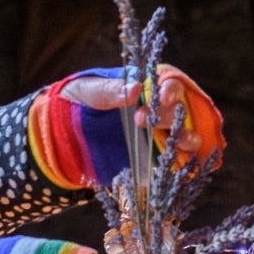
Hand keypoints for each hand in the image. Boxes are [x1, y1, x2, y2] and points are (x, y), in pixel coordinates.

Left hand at [57, 65, 224, 170]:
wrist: (65, 135)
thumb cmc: (78, 102)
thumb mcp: (88, 91)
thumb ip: (109, 90)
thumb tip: (134, 88)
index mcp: (148, 89)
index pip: (171, 86)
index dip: (171, 91)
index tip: (162, 98)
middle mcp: (159, 112)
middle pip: (180, 112)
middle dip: (167, 116)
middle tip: (140, 120)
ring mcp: (159, 138)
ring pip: (188, 138)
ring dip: (187, 140)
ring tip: (174, 144)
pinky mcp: (155, 161)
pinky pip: (179, 164)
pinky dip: (187, 166)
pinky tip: (182, 168)